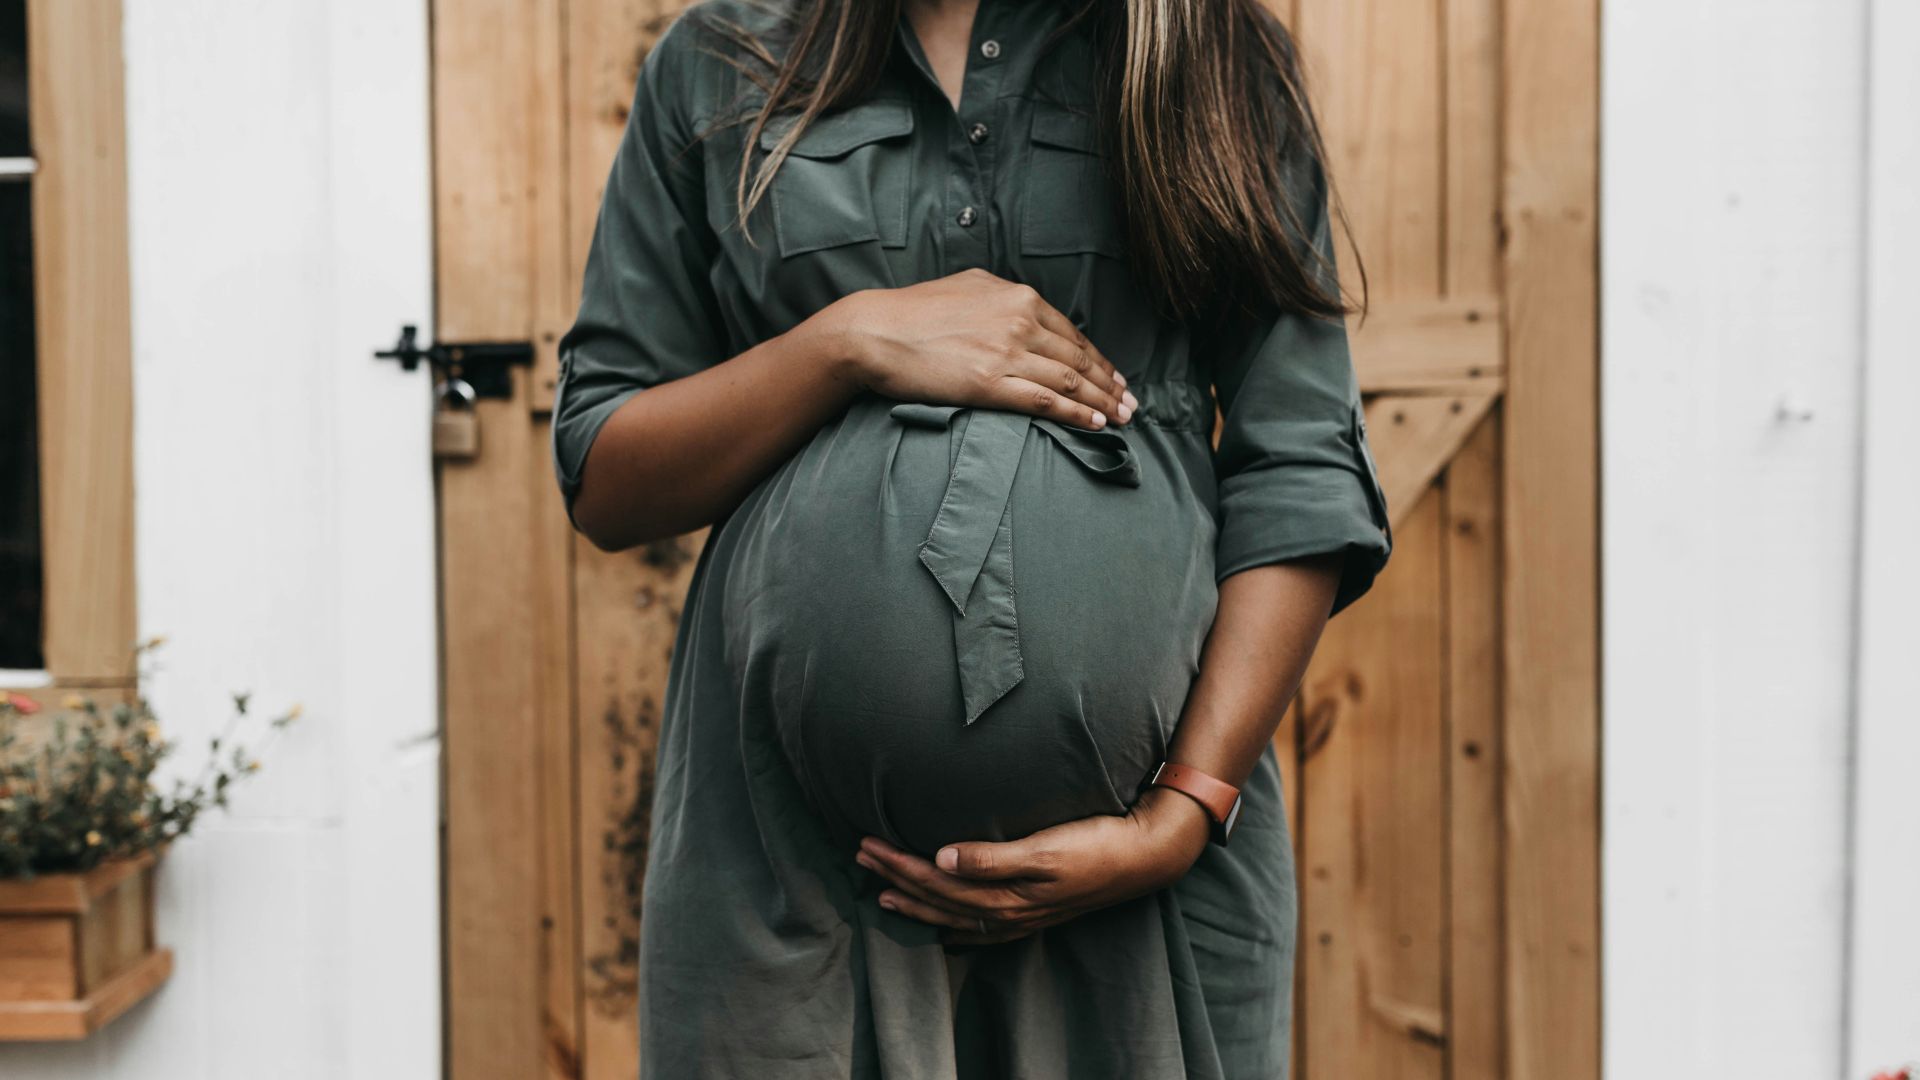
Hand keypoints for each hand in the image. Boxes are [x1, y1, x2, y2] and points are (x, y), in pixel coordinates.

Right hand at [824, 268, 1137, 429]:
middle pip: (1079, 358)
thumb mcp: (967, 287)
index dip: (1099, 359)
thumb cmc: (914, 312)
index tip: (1114, 377)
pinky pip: (1046, 401)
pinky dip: (1076, 413)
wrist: (875, 332)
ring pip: (1070, 380)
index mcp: (1017, 297)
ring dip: (1102, 401)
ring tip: (1121, 417)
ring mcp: (1008, 352)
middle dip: (1109, 384)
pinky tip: (1095, 424)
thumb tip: (1022, 305)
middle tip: (1131, 403)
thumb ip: (1001, 296)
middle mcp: (1020, 321)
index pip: (1072, 333)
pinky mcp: (991, 383)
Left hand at [854, 786, 1211, 945]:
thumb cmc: (1096, 844)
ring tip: (883, 891)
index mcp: (1006, 894)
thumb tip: (941, 858)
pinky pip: (982, 928)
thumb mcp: (1045, 847)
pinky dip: (955, 927)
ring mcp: (1022, 916)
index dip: (898, 864)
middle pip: (938, 899)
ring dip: (916, 902)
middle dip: (896, 878)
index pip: (936, 882)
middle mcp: (1008, 912)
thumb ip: (992, 857)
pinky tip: (945, 928)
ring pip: (954, 915)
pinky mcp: (1036, 912)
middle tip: (860, 856)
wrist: (1145, 856)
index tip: (867, 844)